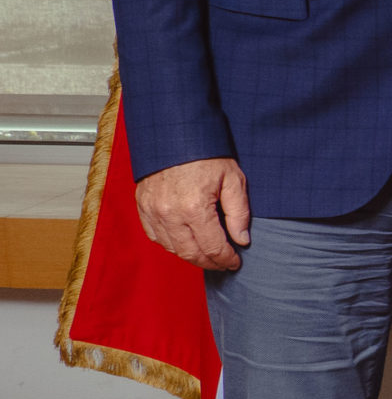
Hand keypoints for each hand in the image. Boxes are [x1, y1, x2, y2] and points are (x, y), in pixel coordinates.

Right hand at [134, 157, 250, 270]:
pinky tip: (186, 243)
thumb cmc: (206, 155)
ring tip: (207, 255)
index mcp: (194, 208)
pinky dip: (171, 245)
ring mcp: (153, 212)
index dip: (226, 259)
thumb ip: (239, 213)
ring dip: (191, 256)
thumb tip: (242, 240)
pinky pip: (156, 237)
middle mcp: (170, 214)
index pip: (212, 247)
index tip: (235, 262)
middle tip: (223, 263)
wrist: (175, 135)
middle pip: (191, 254)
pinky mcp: (143, 207)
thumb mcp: (233, 180)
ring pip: (172, 249)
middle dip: (210, 263)